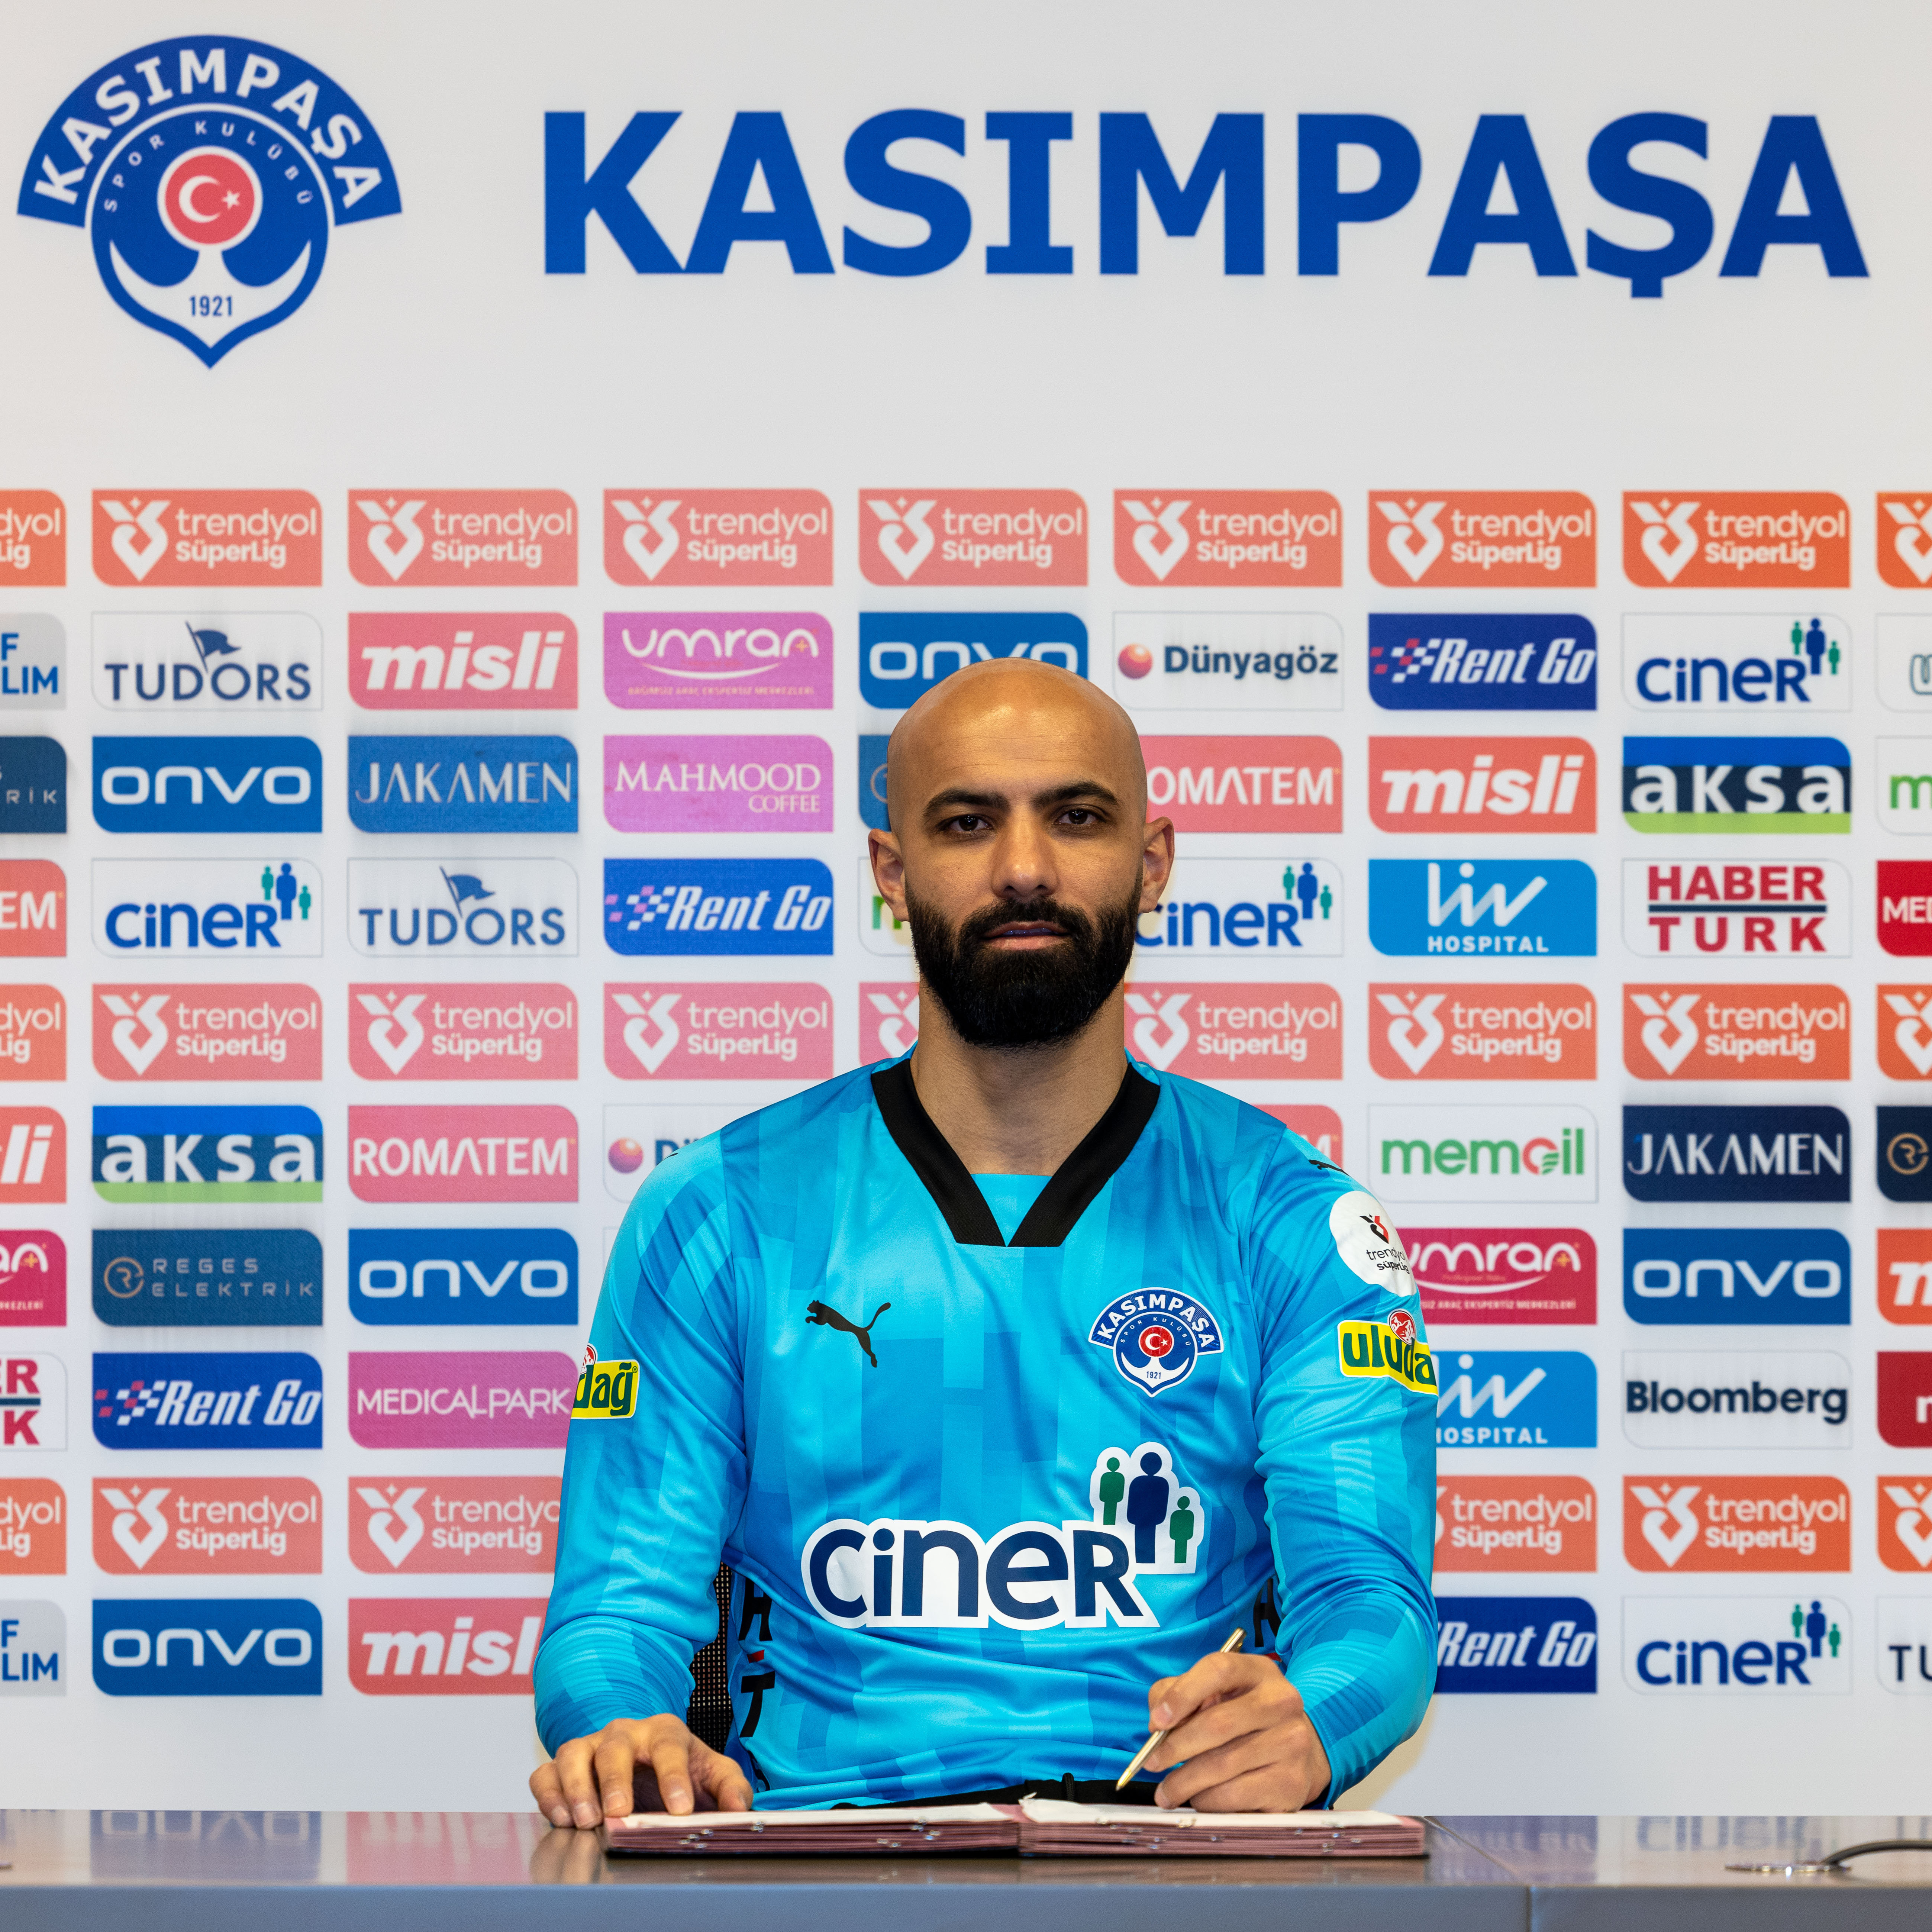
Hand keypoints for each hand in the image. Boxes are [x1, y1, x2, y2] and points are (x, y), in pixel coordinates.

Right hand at [530, 1715, 753, 1826]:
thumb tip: (740, 1807)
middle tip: (620, 1811)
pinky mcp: (564, 1766)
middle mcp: (624, 1733)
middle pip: (615, 1746)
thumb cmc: (681, 1769)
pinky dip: (549, 1793)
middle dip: (616, 1779)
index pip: (669, 1746)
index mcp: (664, 1731)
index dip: (674, 1776)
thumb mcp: (713, 1773)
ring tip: (587, 1820)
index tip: (681, 1809)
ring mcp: (590, 1746)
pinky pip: (545, 1773)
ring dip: (577, 1787)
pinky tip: (562, 1818)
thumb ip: (731, 1787)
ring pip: (573, 1753)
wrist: (647, 1761)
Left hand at [1143, 1653, 1330, 1811]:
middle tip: (1151, 1762)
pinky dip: (1207, 1800)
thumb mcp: (1215, 1692)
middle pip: (1217, 1724)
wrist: (1298, 1750)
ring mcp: (1291, 1743)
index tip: (1157, 1722)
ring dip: (1184, 1782)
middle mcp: (1281, 1702)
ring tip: (1167, 1791)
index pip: (1218, 1670)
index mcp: (1258, 1671)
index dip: (1182, 1694)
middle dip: (1175, 1747)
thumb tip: (1156, 1724)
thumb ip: (1178, 1693)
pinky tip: (1199, 1798)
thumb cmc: (1243, 1718)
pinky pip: (1235, 1796)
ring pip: (1222, 1766)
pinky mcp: (1291, 1782)